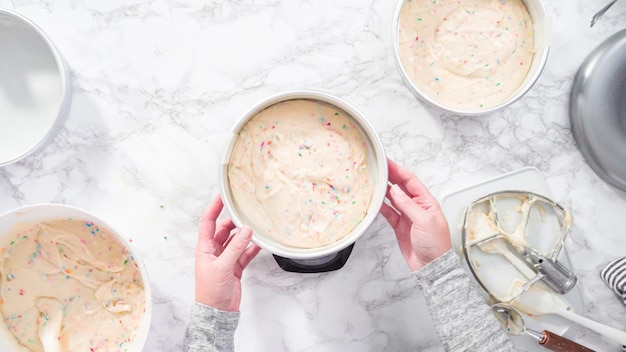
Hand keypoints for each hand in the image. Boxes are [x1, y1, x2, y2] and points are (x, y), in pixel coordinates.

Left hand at [194, 195, 260, 310]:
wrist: (217, 312)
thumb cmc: (210, 292)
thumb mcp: (222, 267)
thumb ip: (235, 248)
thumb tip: (246, 230)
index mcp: (204, 249)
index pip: (208, 222)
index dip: (214, 208)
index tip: (223, 196)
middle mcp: (214, 251)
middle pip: (224, 230)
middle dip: (234, 222)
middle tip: (245, 213)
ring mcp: (225, 259)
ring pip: (236, 240)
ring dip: (245, 235)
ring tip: (255, 227)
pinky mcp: (235, 267)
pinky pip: (245, 253)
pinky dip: (252, 248)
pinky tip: (260, 243)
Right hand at [380, 159, 450, 270]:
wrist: (431, 266)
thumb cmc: (436, 245)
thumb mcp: (424, 221)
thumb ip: (408, 205)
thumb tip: (396, 191)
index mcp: (427, 202)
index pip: (411, 181)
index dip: (398, 170)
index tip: (387, 162)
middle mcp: (417, 207)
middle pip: (401, 187)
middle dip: (390, 177)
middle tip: (377, 168)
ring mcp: (408, 216)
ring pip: (393, 198)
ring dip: (384, 190)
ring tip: (373, 182)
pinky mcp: (400, 226)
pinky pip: (389, 213)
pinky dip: (381, 207)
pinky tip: (375, 202)